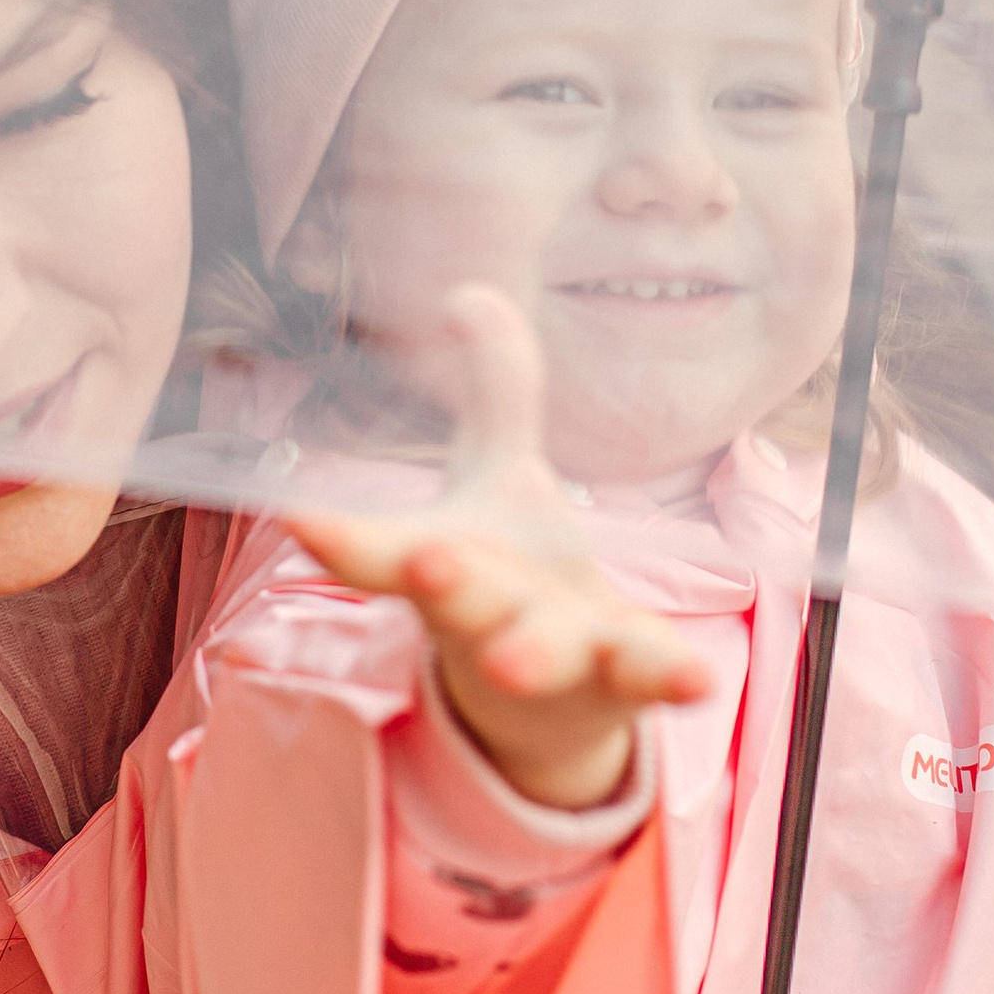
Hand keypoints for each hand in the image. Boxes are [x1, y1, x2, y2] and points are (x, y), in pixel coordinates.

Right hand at [285, 284, 706, 810]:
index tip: (298, 515)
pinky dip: (666, 676)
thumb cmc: (508, 574)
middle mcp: (488, 612)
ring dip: (528, 651)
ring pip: (538, 652)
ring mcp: (553, 653)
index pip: (378, 550)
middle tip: (432, 565)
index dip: (341, 536)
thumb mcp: (498, 474)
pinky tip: (696, 677)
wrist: (551, 704)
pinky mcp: (619, 680)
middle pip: (461, 599)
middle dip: (448, 582)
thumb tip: (473, 289)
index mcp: (445, 563)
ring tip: (513, 662)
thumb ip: (494, 389)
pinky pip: (644, 676)